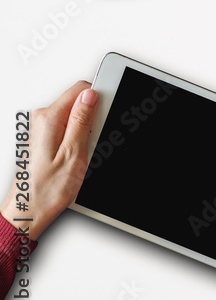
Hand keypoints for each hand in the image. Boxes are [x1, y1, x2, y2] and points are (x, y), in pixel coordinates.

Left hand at [0, 81, 96, 239]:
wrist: (29, 209)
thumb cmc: (48, 189)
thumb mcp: (74, 154)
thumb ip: (82, 121)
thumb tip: (91, 95)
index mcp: (49, 119)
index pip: (81, 89)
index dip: (99, 100)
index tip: (103, 118)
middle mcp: (41, 119)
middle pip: (78, 102)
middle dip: (93, 119)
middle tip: (91, 143)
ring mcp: (41, 128)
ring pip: (74, 116)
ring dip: (85, 131)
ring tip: (81, 154)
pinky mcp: (44, 137)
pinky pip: (67, 128)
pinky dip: (76, 139)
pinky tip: (75, 157)